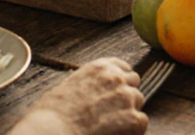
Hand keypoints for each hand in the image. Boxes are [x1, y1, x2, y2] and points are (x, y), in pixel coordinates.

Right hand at [11, 59, 146, 134]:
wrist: (53, 131)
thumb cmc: (52, 115)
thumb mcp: (68, 86)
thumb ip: (89, 83)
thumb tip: (95, 90)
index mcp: (99, 67)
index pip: (123, 67)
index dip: (120, 81)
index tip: (114, 92)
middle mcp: (116, 78)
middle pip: (133, 84)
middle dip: (125, 96)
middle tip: (110, 113)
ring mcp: (126, 97)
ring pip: (138, 101)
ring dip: (128, 112)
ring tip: (110, 125)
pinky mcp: (132, 118)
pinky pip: (142, 121)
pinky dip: (133, 129)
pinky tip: (116, 133)